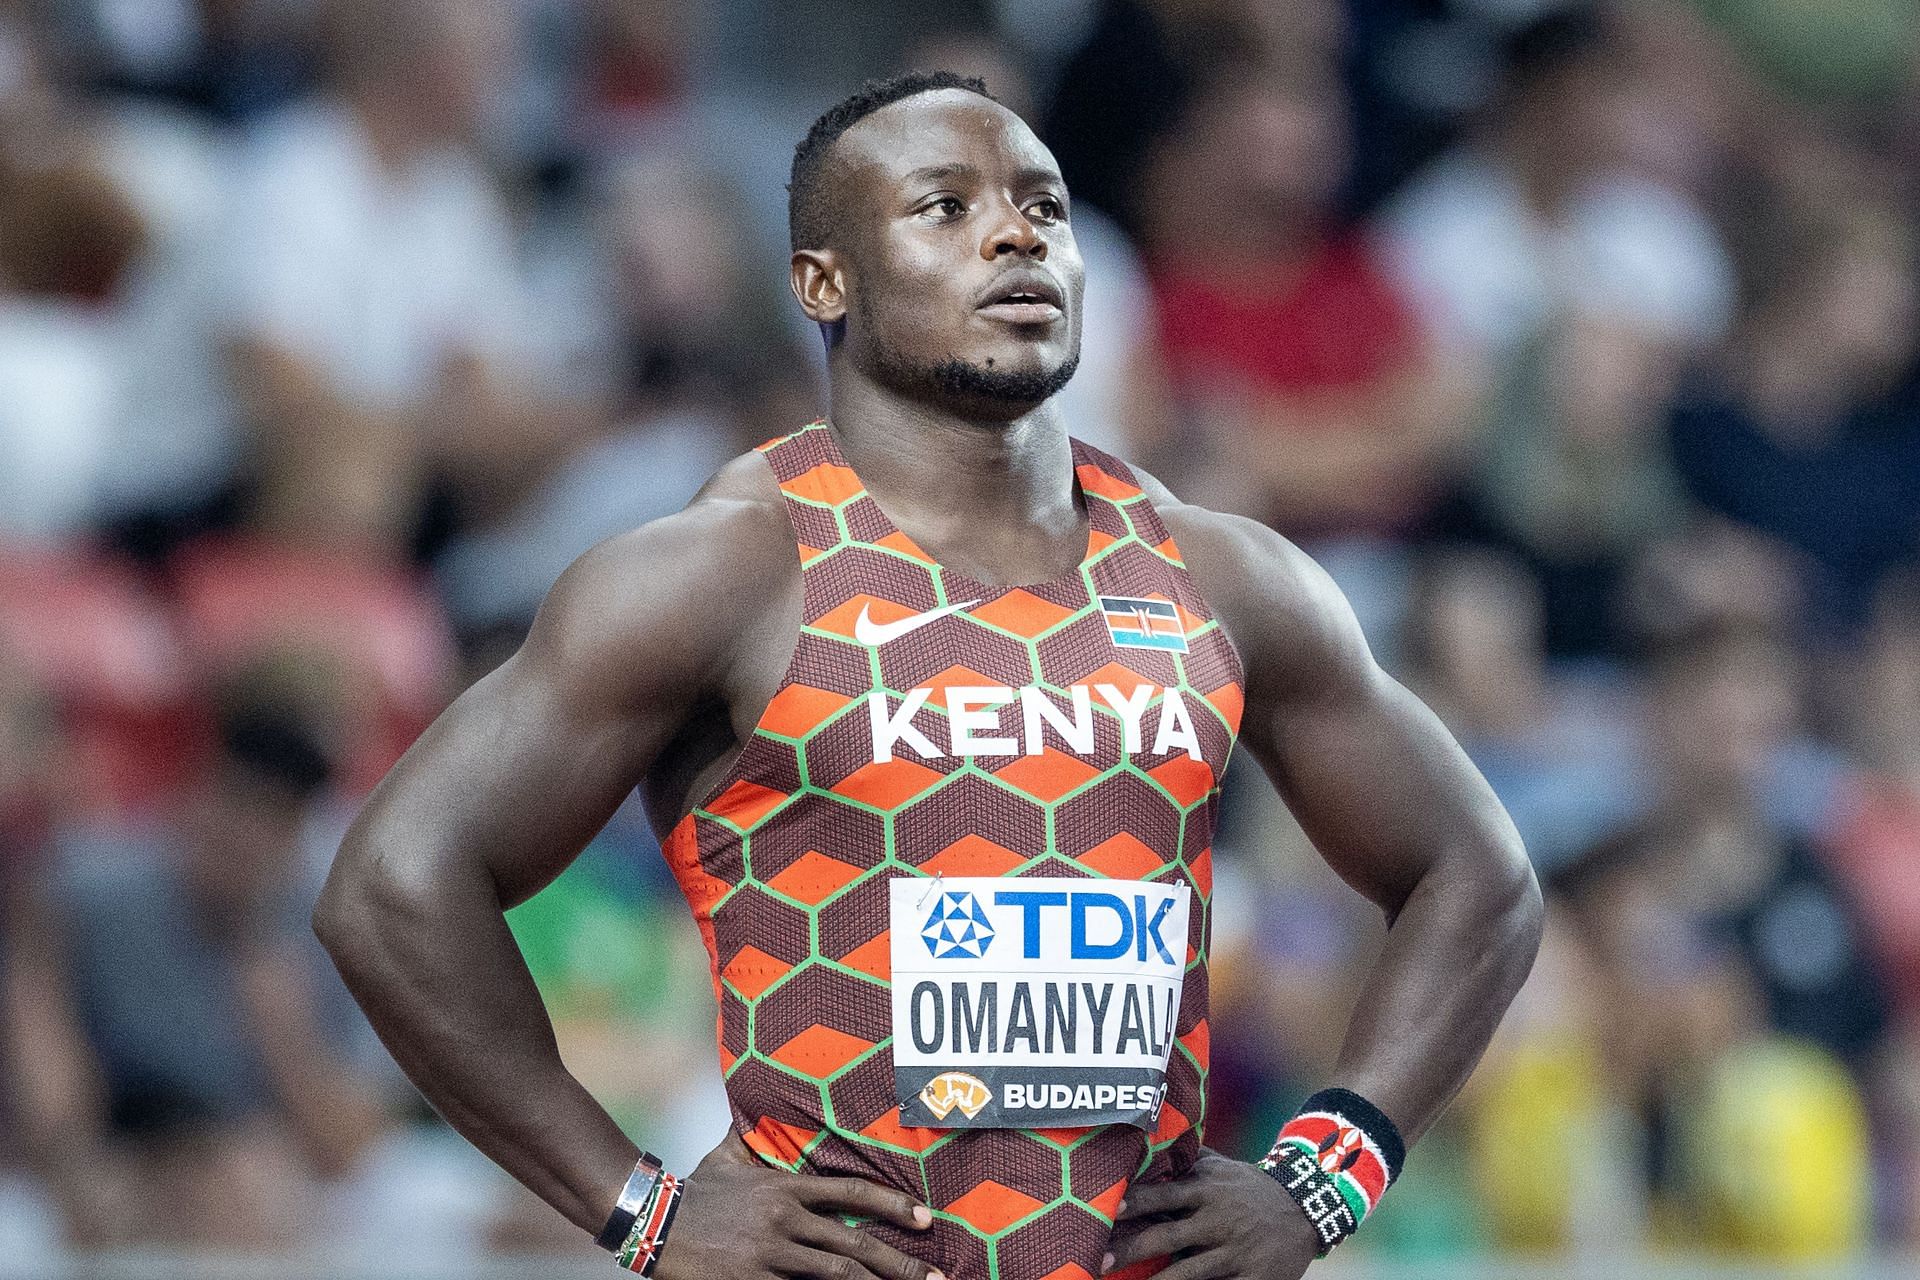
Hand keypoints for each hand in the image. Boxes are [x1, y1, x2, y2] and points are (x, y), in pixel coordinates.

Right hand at [656, 1129, 945, 1279]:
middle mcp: (786, 1219)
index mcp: (787, 1188)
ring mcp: (771, 1254)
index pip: (853, 1193)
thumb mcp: (728, 1156)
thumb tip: (754, 1098)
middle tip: (939, 1278)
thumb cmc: (695, 1189)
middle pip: (855, 1244)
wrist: (652, 1220)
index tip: (927, 1218)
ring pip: (836, 1276)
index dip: (894, 1204)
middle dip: (902, 1264)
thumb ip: (752, 1134)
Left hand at [1104, 1148, 1318, 1279]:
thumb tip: (1144, 1140)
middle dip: (1131, 1249)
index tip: (1107, 1209)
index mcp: (1207, 1189)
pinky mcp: (1252, 1279)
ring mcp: (1235, 1251)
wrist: (1306, 1208)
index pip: (1163, 1195)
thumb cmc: (1248, 1186)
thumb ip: (1184, 1158)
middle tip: (1097, 1261)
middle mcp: (1218, 1220)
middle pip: (1168, 1237)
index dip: (1135, 1202)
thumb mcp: (1220, 1166)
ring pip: (1189, 1273)